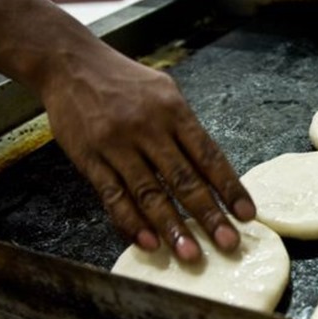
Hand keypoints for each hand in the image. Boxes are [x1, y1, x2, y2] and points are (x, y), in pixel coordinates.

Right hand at [41, 44, 255, 261]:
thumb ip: (187, 130)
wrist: (70, 63)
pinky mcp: (89, 158)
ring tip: (191, 255)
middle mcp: (149, 129)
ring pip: (150, 193)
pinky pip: (113, 196)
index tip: (247, 215)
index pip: (209, 156)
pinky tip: (149, 243)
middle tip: (228, 244)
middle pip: (184, 180)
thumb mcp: (165, 93)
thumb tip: (214, 171)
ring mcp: (117, 144)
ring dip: (172, 227)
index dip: (230, 187)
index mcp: (174, 112)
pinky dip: (131, 222)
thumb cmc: (126, 82)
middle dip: (209, 215)